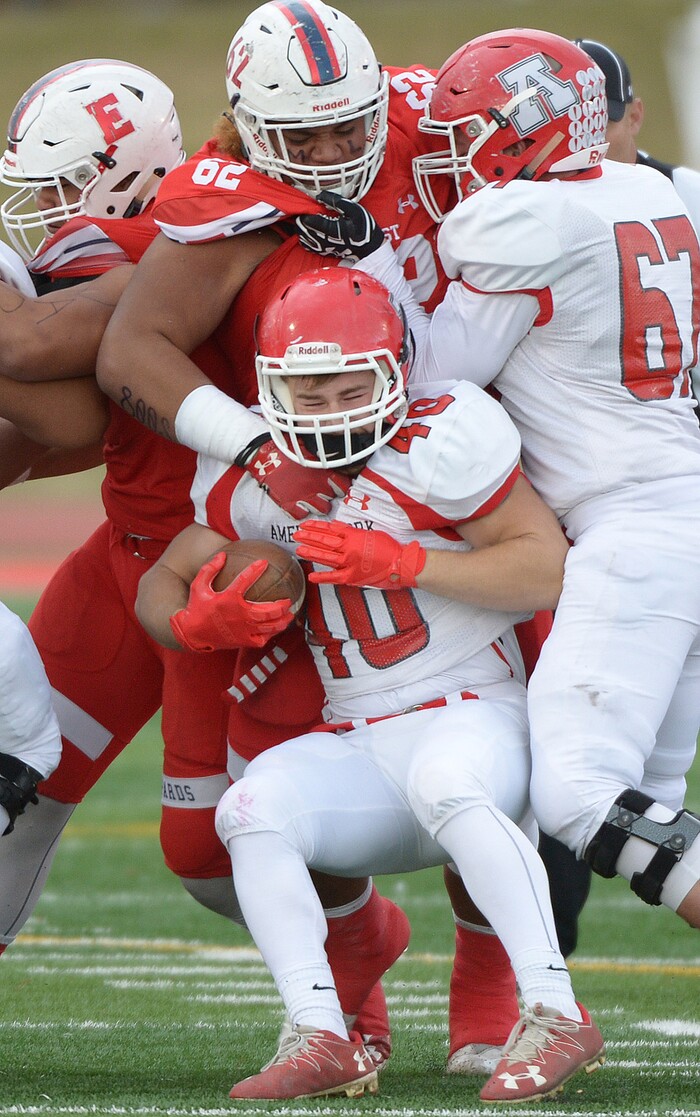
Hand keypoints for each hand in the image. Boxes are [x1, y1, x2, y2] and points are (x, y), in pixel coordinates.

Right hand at [170, 552, 295, 650]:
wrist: (191, 634)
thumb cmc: (196, 608)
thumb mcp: (198, 586)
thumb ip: (209, 569)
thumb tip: (222, 555)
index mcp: (228, 599)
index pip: (244, 580)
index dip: (255, 570)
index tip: (264, 562)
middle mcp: (239, 615)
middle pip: (268, 611)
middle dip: (281, 605)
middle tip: (288, 600)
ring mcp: (243, 630)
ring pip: (269, 626)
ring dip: (282, 620)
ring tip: (290, 616)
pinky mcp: (243, 641)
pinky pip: (262, 638)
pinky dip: (271, 634)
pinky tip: (275, 629)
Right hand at [239, 436, 348, 519]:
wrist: (265, 457)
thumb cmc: (287, 450)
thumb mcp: (308, 450)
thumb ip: (323, 458)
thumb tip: (334, 457)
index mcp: (323, 473)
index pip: (343, 486)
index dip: (340, 486)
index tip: (336, 486)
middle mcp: (317, 487)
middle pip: (331, 500)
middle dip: (327, 497)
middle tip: (320, 492)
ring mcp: (303, 497)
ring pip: (320, 510)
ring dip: (316, 505)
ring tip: (310, 499)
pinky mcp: (289, 504)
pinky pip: (301, 514)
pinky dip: (300, 511)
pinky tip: (297, 503)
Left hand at [293, 520, 425, 589]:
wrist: (400, 564)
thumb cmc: (388, 547)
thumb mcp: (369, 533)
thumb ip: (352, 531)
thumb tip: (337, 527)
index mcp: (353, 536)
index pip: (330, 530)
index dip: (316, 527)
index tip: (305, 525)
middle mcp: (349, 548)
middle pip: (324, 541)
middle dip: (309, 538)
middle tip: (296, 535)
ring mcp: (349, 563)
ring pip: (326, 556)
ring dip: (311, 552)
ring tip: (299, 549)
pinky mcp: (352, 577)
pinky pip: (334, 577)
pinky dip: (322, 577)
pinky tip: (312, 576)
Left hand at [296, 189, 384, 259]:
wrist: (368, 246)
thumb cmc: (363, 227)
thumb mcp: (353, 209)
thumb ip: (335, 201)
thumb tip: (319, 196)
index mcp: (330, 229)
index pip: (307, 220)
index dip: (305, 210)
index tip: (311, 204)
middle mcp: (322, 240)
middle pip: (301, 229)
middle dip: (301, 218)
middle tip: (308, 210)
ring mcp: (321, 248)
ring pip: (302, 236)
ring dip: (302, 226)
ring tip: (309, 219)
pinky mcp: (321, 251)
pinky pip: (306, 244)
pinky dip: (304, 235)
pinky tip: (310, 228)